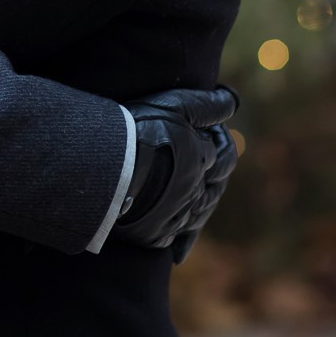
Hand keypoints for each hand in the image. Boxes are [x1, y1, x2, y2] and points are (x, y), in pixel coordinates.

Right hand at [111, 85, 237, 256]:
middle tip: (203, 169)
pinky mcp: (155, 234)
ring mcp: (176, 216)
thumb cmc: (138, 131)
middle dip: (213, 178)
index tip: (204, 133)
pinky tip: (175, 235)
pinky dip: (178, 235)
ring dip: (199, 207)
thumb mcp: (174, 106)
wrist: (101, 169)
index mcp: (203, 161)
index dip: (216, 142)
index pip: (224, 154)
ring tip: (191, 199)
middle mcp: (195, 192)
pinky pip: (173, 236)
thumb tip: (234, 100)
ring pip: (198, 215)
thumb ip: (206, 105)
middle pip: (215, 189)